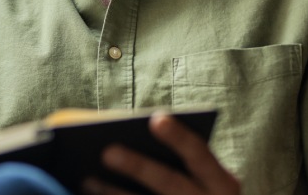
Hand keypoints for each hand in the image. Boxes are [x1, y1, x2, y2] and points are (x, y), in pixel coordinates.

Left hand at [83, 112, 239, 194]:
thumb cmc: (195, 191)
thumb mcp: (201, 179)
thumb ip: (177, 160)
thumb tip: (121, 140)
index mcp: (221, 182)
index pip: (200, 155)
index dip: (179, 137)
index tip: (156, 119)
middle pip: (170, 183)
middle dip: (138, 167)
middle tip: (106, 152)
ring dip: (115, 194)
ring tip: (86, 180)